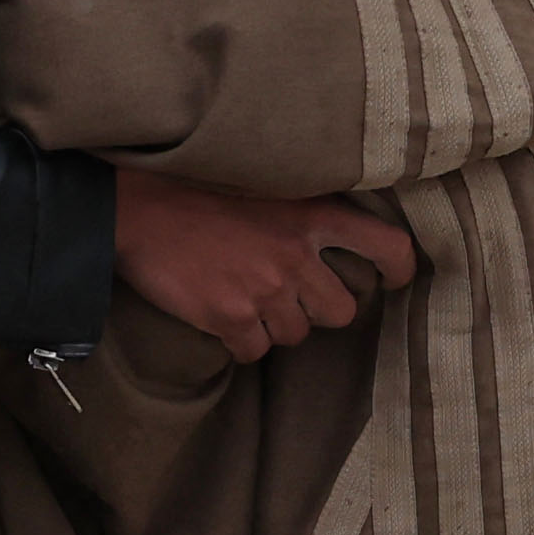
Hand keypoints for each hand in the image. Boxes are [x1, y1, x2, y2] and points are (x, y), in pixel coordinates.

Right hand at [110, 164, 422, 361]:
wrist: (134, 206)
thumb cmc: (194, 188)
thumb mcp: (264, 182)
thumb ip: (303, 210)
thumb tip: (330, 240)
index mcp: (311, 214)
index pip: (386, 245)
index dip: (399, 268)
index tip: (393, 278)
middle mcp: (295, 256)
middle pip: (341, 311)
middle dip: (319, 309)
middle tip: (290, 293)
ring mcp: (263, 290)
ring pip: (295, 335)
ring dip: (275, 324)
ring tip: (245, 295)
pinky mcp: (228, 317)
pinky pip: (253, 352)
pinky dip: (240, 342)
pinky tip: (222, 316)